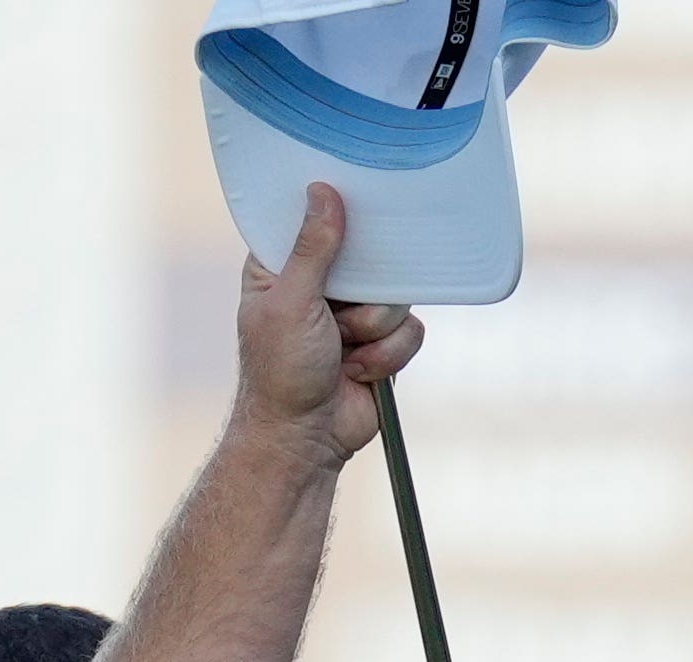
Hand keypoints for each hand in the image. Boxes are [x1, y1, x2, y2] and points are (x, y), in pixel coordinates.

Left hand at [233, 183, 426, 466]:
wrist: (304, 441)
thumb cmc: (281, 374)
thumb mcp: (291, 302)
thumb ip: (313, 248)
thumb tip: (323, 190)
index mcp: (283, 268)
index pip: (315, 220)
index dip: (336, 216)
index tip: (352, 211)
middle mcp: (321, 285)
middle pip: (369, 252)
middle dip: (363, 289)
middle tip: (341, 310)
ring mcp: (355, 313)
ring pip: (396, 292)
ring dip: (373, 328)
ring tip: (345, 351)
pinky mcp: (383, 342)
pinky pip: (411, 328)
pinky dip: (388, 354)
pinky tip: (359, 372)